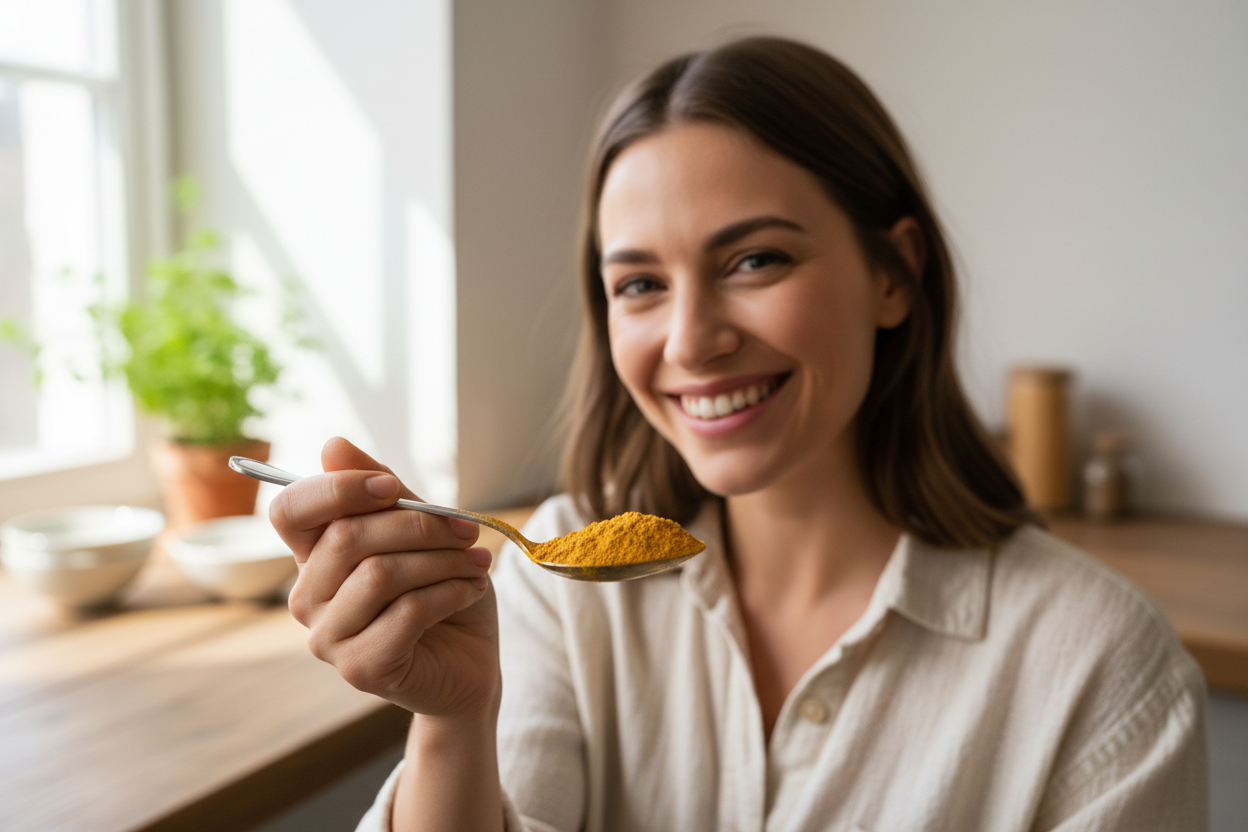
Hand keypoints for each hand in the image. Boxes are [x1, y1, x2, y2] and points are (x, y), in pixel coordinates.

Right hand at [269, 437, 499, 717]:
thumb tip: (333, 445)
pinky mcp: (359, 668)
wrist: (472, 663)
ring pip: (379, 574)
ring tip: (479, 562)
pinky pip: (406, 613)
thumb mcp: (422, 532)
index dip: (338, 488)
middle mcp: (308, 598)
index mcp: (315, 557)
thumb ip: (382, 493)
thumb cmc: (444, 592)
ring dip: (443, 561)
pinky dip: (450, 593)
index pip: (291, 510)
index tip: (393, 488)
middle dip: (419, 525)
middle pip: (347, 536)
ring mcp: (328, 638)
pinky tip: (473, 590)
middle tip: (468, 530)